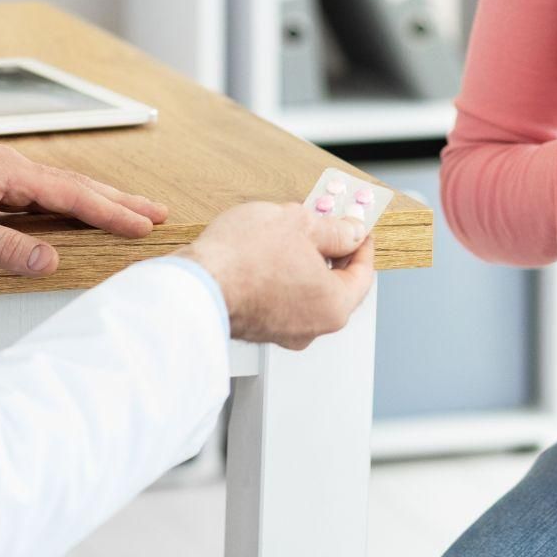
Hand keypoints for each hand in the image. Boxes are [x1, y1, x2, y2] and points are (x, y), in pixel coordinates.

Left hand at [0, 136, 167, 276]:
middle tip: (156, 213)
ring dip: (94, 199)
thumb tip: (49, 262)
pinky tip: (67, 213)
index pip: (73, 194)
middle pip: (76, 184)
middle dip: (118, 200)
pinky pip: (38, 193)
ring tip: (125, 211)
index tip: (145, 226)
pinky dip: (65, 202)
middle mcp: (9, 166)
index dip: (112, 212)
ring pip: (58, 186)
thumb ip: (2, 247)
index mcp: (9, 171)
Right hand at [179, 202, 375, 349]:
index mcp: (333, 306)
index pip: (363, 275)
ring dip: (303, 264)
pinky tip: (266, 254)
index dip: (362, 244)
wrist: (193, 284)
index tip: (358, 227)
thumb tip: (351, 232)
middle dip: (330, 253)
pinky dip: (280, 278)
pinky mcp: (257, 328)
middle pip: (334, 286)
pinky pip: (280, 299)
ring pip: (305, 293)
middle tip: (324, 224)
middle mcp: (312, 328)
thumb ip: (333, 230)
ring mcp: (282, 332)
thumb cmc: (243, 258)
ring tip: (289, 233)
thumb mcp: (300, 224)